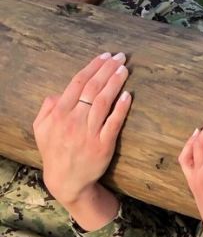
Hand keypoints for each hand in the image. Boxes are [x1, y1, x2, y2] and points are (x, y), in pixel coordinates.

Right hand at [34, 52, 129, 228]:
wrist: (67, 179)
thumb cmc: (54, 152)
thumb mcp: (41, 129)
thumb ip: (47, 109)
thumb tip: (57, 93)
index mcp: (59, 113)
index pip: (77, 83)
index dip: (93, 67)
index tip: (104, 56)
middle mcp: (74, 120)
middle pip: (93, 88)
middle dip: (107, 70)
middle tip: (120, 57)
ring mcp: (90, 132)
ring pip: (104, 102)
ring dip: (115, 83)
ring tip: (125, 69)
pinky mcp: (104, 145)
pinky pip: (113, 123)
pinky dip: (121, 108)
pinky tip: (128, 95)